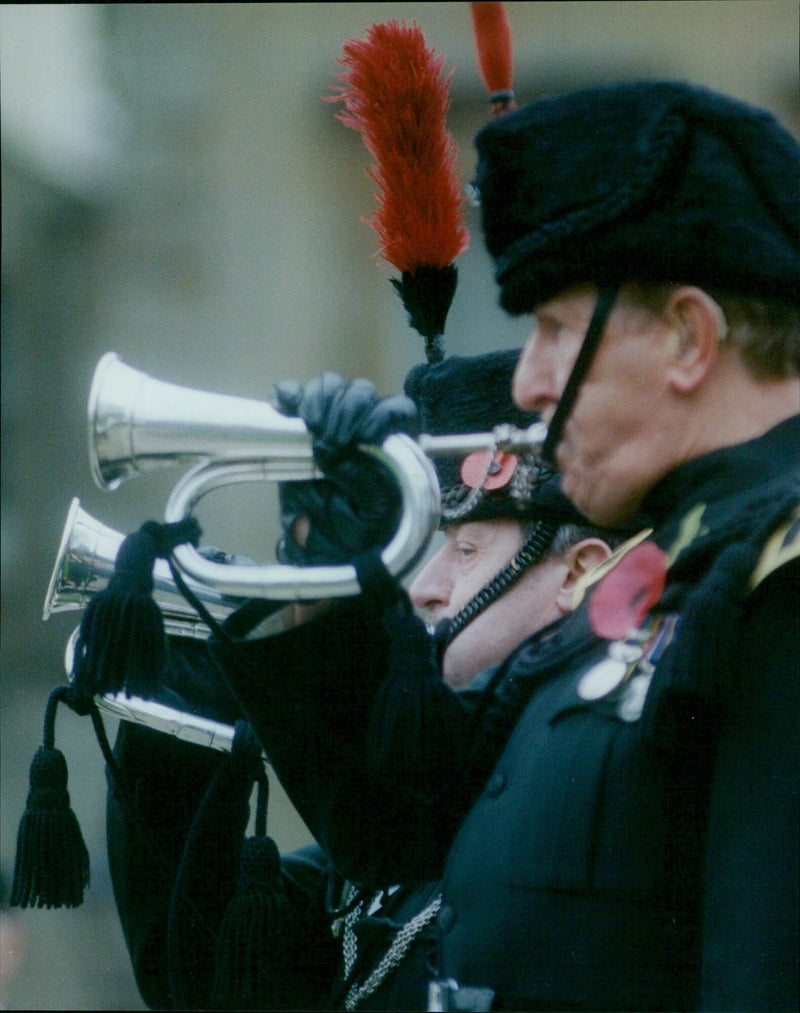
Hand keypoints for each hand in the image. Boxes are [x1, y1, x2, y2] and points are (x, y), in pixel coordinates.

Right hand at [274, 373, 419, 565]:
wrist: (322, 540)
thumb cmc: (356, 527)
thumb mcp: (372, 515)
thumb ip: (370, 488)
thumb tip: (350, 461)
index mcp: (390, 442)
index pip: (398, 409)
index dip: (383, 415)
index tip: (365, 437)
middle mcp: (363, 424)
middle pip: (361, 392)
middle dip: (346, 412)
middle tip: (332, 442)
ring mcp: (330, 419)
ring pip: (331, 385)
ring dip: (320, 401)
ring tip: (311, 427)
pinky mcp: (299, 421)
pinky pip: (294, 392)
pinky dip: (289, 396)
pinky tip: (285, 409)